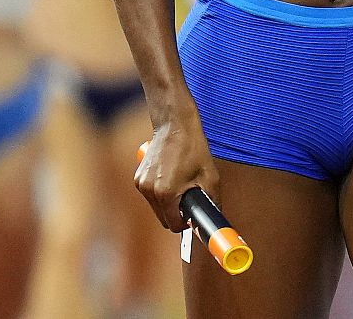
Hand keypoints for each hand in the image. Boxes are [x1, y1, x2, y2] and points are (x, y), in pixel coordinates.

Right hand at [136, 116, 219, 231]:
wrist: (174, 126)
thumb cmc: (193, 148)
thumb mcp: (210, 176)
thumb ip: (212, 200)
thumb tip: (214, 216)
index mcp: (167, 193)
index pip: (173, 225)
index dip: (186, 223)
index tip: (193, 215)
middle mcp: (150, 191)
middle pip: (163, 218)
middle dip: (177, 214)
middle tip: (190, 200)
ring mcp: (141, 184)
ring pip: (156, 208)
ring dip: (168, 204)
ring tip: (181, 185)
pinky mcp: (138, 178)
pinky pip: (151, 195)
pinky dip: (160, 193)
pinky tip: (171, 178)